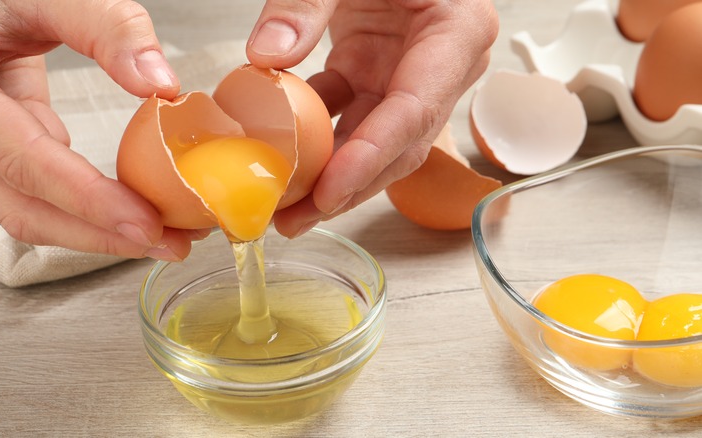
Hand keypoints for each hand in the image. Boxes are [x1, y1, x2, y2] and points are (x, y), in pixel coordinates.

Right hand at [0, 0, 203, 260]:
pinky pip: (29, 185)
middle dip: (101, 234)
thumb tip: (161, 84)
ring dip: (93, 226)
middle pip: (23, 208)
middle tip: (170, 243)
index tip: (146, 223)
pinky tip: (127, 203)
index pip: (24, 163)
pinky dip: (80, 200)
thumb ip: (105, 26)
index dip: (89, 201)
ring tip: (160, 232)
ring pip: (25, 208)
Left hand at [247, 0, 497, 236]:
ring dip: (328, 175)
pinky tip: (278, 160)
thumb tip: (265, 56)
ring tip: (282, 209)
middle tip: (294, 221)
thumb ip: (306, 2)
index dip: (372, 156)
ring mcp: (408, 74)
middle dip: (347, 188)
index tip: (328, 191)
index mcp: (457, 32)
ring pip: (372, 141)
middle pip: (398, 142)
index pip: (415, 108)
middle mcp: (441, 64)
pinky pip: (346, 116)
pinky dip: (312, 139)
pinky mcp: (376, 74)